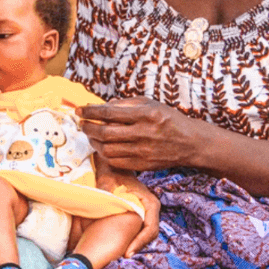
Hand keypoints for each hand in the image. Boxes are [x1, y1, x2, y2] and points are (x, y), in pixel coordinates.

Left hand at [79, 97, 205, 171]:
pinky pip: (116, 161)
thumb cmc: (168, 119)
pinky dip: (104, 154)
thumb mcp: (150, 104)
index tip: (79, 110)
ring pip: (107, 149)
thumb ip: (126, 104)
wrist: (189, 143)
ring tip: (91, 135)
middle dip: (88, 128)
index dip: (90, 112)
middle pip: (105, 133)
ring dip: (94, 142)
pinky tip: (102, 147)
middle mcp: (143, 133)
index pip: (110, 113)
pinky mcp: (143, 165)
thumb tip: (103, 106)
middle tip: (82, 124)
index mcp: (145, 114)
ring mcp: (143, 151)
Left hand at [91, 158, 159, 256]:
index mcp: (149, 202)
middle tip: (122, 257)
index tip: (126, 252)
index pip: (150, 228)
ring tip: (118, 255)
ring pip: (144, 236)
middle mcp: (151, 209)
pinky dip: (130, 240)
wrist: (111, 168)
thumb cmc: (110, 174)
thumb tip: (104, 202)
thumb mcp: (107, 181)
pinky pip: (138, 232)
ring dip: (134, 245)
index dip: (139, 242)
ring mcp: (146, 214)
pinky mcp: (139, 217)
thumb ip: (106, 191)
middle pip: (149, 235)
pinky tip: (118, 247)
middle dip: (137, 246)